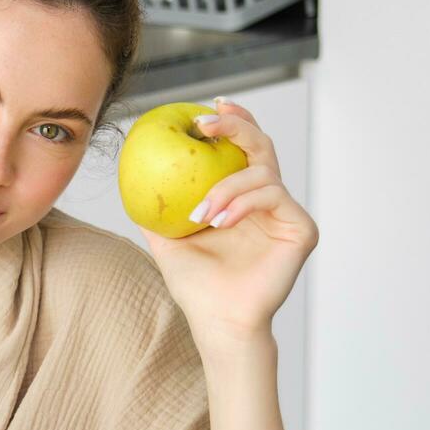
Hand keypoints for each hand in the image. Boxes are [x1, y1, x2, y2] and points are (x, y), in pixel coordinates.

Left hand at [137, 98, 319, 348]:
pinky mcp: (301, 228)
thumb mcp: (166, 238)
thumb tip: (128, 174)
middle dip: (236, 125)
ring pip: (262, 172)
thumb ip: (155, 208)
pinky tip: (219, 220)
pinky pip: (272, 195)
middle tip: (205, 123)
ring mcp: (286, 213)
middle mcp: (268, 201)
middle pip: (260, 145)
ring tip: (201, 212)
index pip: (241, 150)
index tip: (206, 108)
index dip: (231, 122)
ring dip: (225, 186)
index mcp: (242, 198)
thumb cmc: (195, 286)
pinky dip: (242, 202)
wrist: (217, 321)